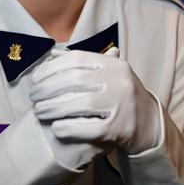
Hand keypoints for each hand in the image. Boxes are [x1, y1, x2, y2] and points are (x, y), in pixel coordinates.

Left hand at [31, 48, 160, 154]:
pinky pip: (89, 128)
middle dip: (48, 89)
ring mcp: (122, 104)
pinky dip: (69, 128)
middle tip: (33, 98)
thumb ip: (82, 65)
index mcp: (113, 64)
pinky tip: (56, 128)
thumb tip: (53, 56)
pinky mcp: (121, 128)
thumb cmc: (120, 96)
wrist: (150, 124)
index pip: (76, 60)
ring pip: (80, 104)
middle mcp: (119, 81)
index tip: (35, 79)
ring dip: (54, 108)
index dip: (51, 69)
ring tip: (39, 112)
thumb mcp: (107, 74)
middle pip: (74, 81)